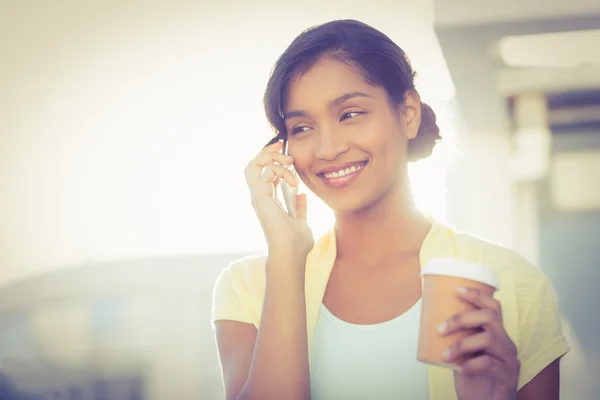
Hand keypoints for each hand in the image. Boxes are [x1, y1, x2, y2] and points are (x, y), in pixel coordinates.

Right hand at [244, 140, 313, 257]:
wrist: (291, 252)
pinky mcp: (259, 196)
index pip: (264, 174)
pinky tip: (292, 179)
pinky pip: (262, 171)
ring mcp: (258, 197)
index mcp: (269, 201)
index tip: (287, 153)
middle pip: (254, 165)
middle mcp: (260, 197)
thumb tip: (302, 194)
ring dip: (271, 157)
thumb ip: (300, 207)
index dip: (272, 160)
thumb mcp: (301, 221)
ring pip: (253, 164)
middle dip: (267, 152)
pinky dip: (278, 169)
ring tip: (289, 162)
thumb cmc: (296, 243)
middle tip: (282, 147)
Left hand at [438, 287, 519, 399]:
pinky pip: (490, 364)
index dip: (477, 295)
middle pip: (490, 317)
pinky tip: (460, 369)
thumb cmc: (474, 378)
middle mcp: (506, 343)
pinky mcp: (508, 378)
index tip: (456, 290)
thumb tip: (427, 318)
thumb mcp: (463, 353)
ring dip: (462, 344)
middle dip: (462, 318)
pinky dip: (471, 364)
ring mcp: (509, 360)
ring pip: (489, 339)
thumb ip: (455, 338)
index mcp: (496, 334)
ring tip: (445, 354)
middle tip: (440, 329)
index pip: (493, 307)